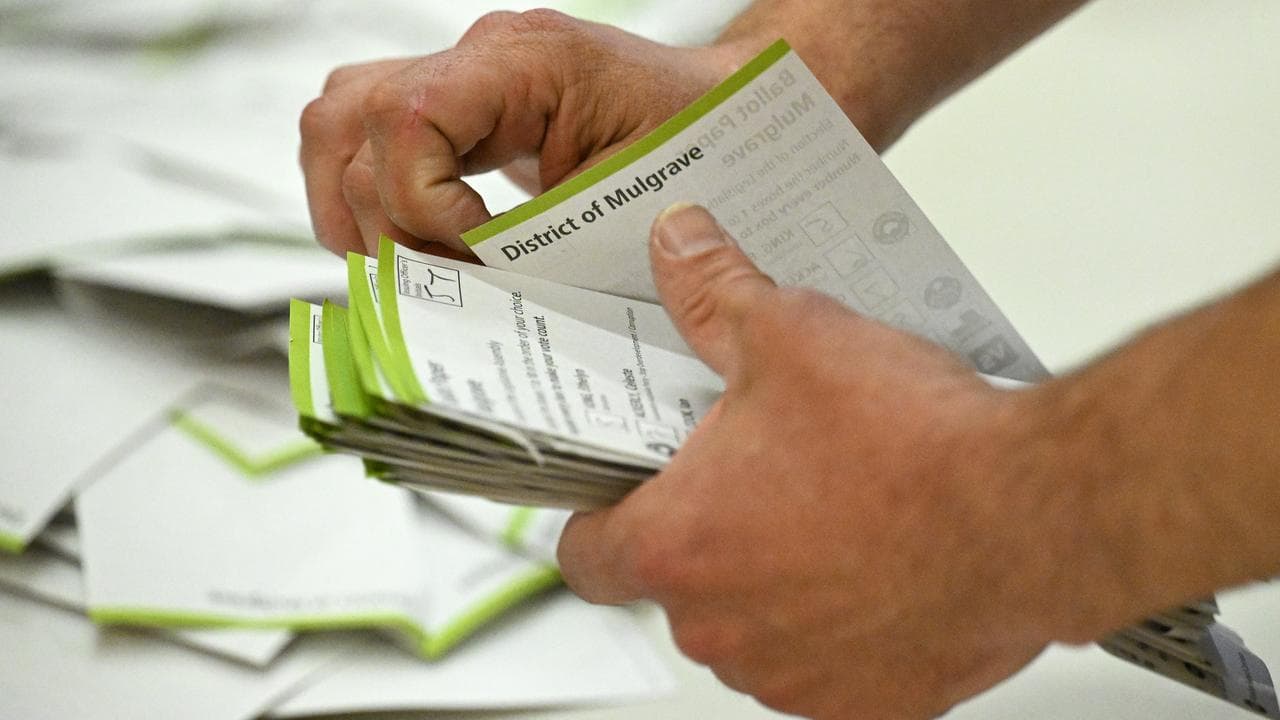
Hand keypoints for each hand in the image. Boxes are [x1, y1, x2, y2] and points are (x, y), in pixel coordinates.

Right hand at [299, 10, 750, 257]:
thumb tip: (461, 289)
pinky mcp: (456, 102)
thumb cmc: (693, 141)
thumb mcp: (628, 198)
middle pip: (354, 121)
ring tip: (396, 267)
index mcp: (526, 60)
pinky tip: (398, 240)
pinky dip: (360, 188)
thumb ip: (541, 240)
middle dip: (382, 220)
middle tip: (436, 277)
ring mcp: (461, 72)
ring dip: (349, 202)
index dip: (422, 204)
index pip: (410, 119)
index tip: (473, 254)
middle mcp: (479, 53)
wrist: (719, 107)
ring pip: (339, 117)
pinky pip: (363, 126)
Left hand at [557, 204, 1079, 719]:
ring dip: (776, 580)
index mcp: (678, 546)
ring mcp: (794, 676)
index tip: (627, 494)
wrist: (1031, 513)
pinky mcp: (865, 704)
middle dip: (711, 530)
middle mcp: (723, 629)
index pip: (584, 554)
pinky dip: (842, 621)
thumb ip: (714, 292)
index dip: (599, 517)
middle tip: (763, 473)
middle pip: (678, 585)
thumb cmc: (911, 447)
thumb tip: (679, 246)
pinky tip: (882, 559)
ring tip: (832, 509)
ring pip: (754, 626)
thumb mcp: (790, 335)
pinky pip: (828, 662)